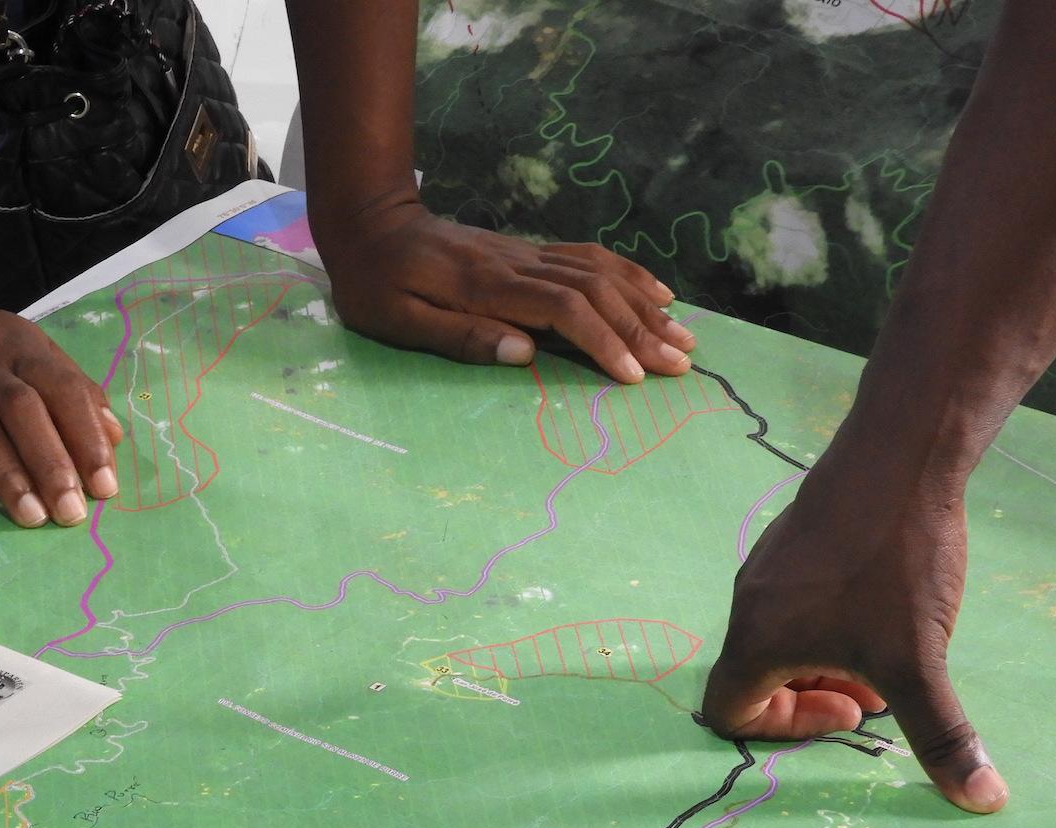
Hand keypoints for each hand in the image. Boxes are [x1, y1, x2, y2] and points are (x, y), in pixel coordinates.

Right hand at [0, 283, 123, 528]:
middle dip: (52, 464)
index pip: (62, 389)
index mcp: (20, 346)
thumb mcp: (26, 346)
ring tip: (33, 518)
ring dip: (8, 475)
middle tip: (72, 514)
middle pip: (23, 409)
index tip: (105, 488)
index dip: (86, 438)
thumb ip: (72, 386)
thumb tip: (115, 436)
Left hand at [314, 194, 695, 382]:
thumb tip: (524, 354)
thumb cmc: (375, 284)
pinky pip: (589, 257)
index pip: (563, 311)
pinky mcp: (528, 251)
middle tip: (681, 364)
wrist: (371, 223)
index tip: (632, 376)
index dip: (602, 342)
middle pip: (596, 292)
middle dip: (642, 330)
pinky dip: (629, 274)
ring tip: (684, 335)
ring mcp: (527, 253)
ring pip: (601, 273)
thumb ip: (461, 337)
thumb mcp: (399, 322)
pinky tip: (657, 293)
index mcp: (487, 288)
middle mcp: (518, 265)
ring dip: (646, 305)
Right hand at [700, 455, 1007, 813]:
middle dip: (817, 694)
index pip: (728, 713)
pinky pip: (794, 599)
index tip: (849, 711)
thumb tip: (983, 800)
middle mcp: (748, 605)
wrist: (899, 456)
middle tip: (875, 689)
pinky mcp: (793, 537)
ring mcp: (767, 566)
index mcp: (757, 643)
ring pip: (780, 636)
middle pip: (758, 676)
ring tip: (887, 647)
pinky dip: (829, 619)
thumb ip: (941, 735)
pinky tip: (885, 600)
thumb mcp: (918, 662)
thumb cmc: (894, 565)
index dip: (785, 731)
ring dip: (827, 657)